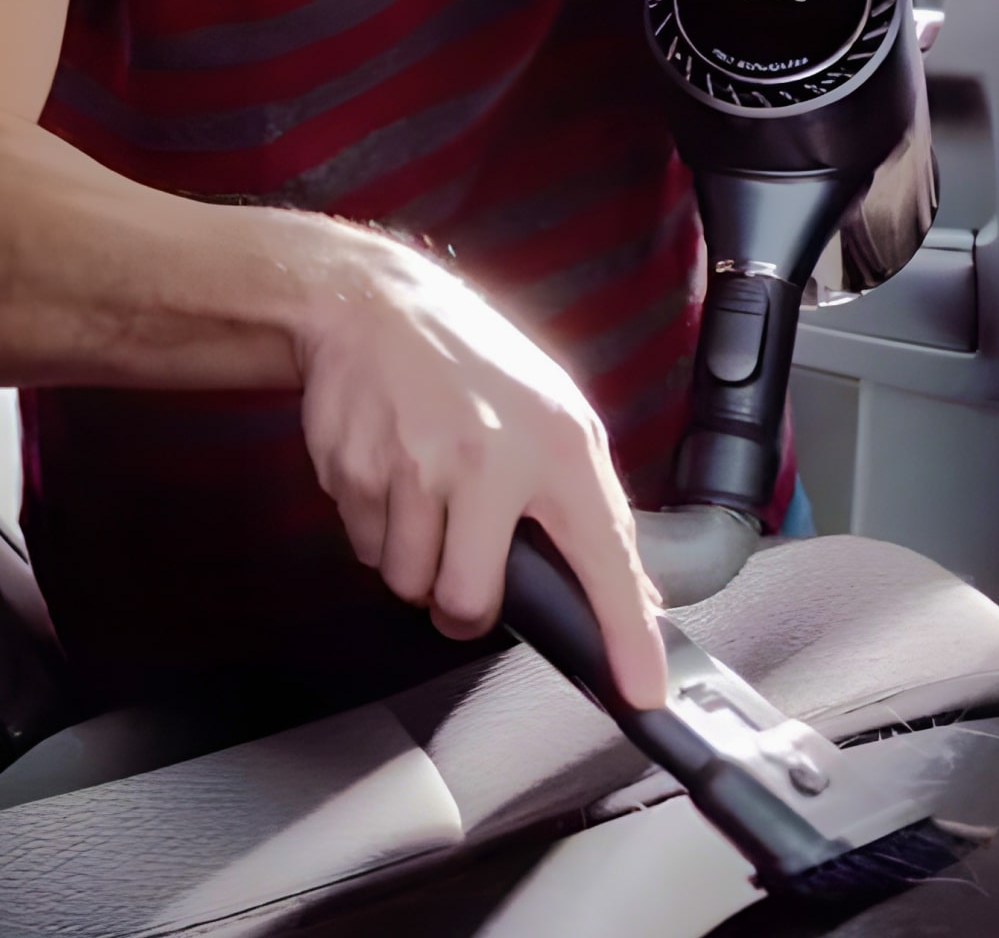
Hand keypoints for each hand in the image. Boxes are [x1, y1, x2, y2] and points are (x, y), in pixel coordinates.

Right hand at [293, 226, 668, 709]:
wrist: (378, 308)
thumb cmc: (477, 367)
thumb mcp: (558, 417)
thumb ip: (593, 504)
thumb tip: (635, 590)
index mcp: (558, 447)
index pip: (604, 557)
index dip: (626, 633)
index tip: (642, 690)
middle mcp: (489, 459)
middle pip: (468, 603)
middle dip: (461, 606)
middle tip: (466, 569)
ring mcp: (415, 466)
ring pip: (408, 584)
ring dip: (415, 565)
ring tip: (428, 502)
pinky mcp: (355, 471)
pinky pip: (367, 549)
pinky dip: (380, 532)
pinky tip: (394, 477)